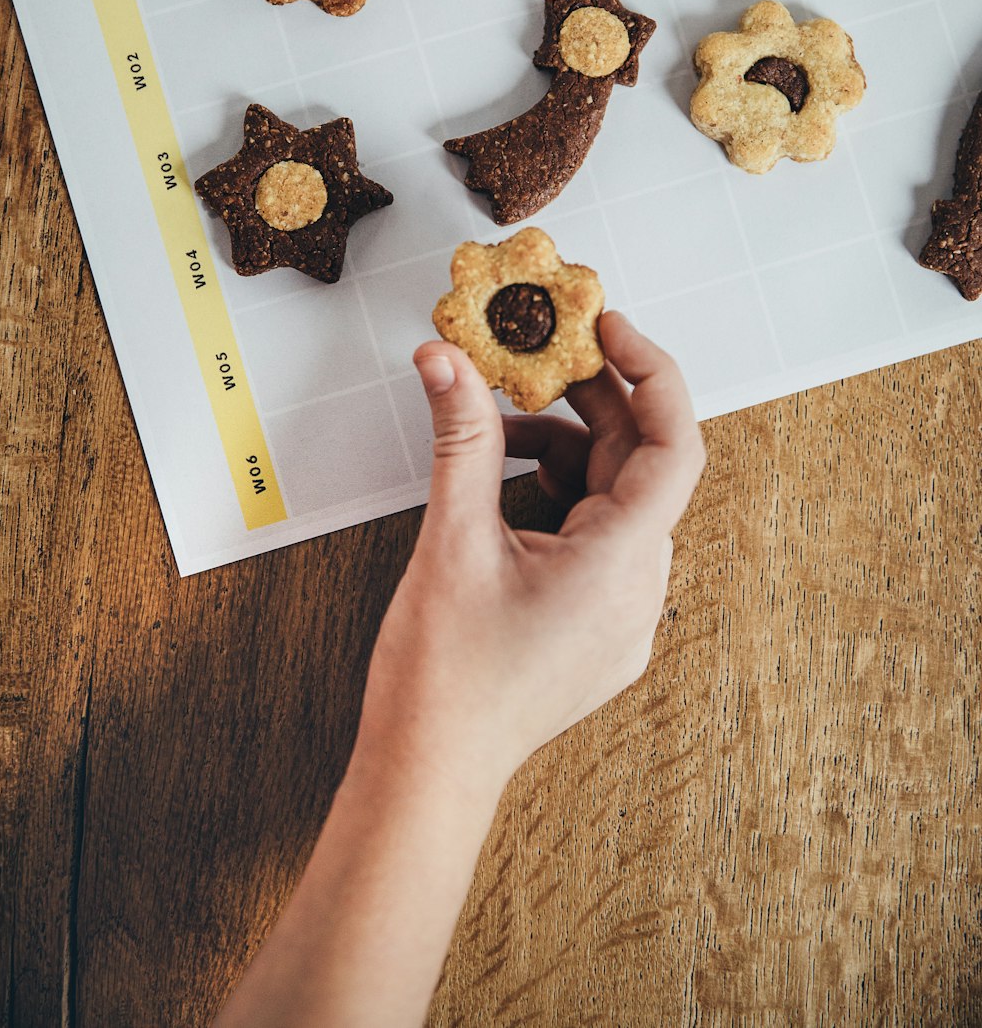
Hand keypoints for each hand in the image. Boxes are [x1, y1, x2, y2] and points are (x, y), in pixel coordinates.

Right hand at [356, 311, 705, 801]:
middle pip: (639, 467)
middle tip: (540, 358)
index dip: (650, 373)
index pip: (675, 444)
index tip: (607, 329)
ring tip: (501, 430)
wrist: (429, 775)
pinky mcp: (597, 630)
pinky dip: (560, 498)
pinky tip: (505, 483)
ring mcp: (622, 617)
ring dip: (566, 452)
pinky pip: (598, 540)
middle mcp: (639, 591)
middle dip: (590, 405)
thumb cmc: (445, 681)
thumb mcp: (451, 539)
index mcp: (621, 564)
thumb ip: (460, 438)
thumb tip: (447, 361)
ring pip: (615, 502)